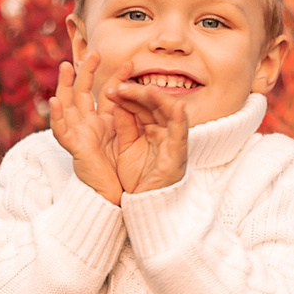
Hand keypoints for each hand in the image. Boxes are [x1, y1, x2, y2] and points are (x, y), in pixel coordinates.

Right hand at [49, 56, 124, 204]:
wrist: (110, 195)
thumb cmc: (116, 169)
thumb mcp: (124, 137)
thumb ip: (126, 119)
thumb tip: (136, 98)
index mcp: (101, 122)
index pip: (106, 94)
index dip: (116, 78)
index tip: (129, 63)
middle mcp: (86, 125)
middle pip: (82, 93)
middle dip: (86, 73)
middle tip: (93, 52)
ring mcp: (78, 135)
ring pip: (67, 106)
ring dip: (64, 86)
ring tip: (65, 67)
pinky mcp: (75, 148)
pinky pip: (62, 131)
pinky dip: (57, 116)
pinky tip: (54, 102)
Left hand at [104, 78, 189, 195]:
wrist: (144, 205)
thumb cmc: (138, 178)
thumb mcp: (126, 147)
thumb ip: (124, 125)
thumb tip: (118, 101)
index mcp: (154, 130)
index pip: (143, 106)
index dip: (129, 96)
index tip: (112, 90)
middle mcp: (166, 133)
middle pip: (156, 106)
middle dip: (139, 94)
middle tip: (121, 87)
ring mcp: (173, 144)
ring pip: (172, 115)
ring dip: (160, 101)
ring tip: (147, 90)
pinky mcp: (177, 157)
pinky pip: (181, 136)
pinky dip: (180, 121)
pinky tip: (177, 107)